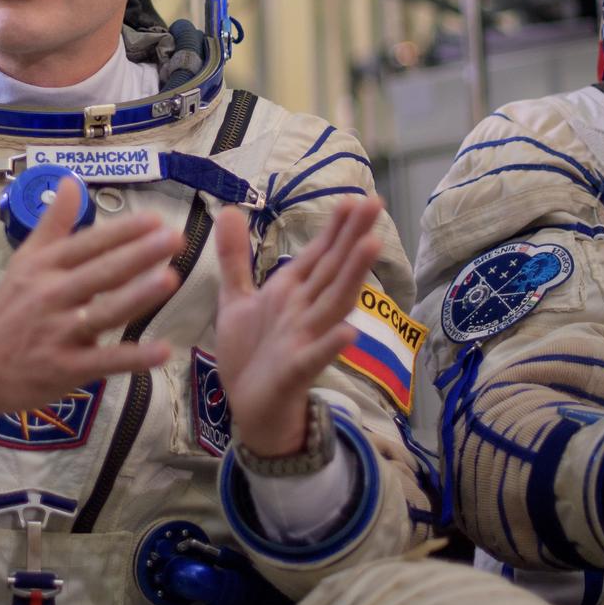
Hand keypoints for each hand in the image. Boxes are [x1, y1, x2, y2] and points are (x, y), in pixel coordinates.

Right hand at [0, 176, 184, 436]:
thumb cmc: (9, 310)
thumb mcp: (25, 261)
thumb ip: (54, 224)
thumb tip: (72, 181)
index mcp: (44, 267)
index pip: (87, 244)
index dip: (122, 231)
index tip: (156, 218)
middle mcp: (51, 295)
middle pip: (100, 272)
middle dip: (138, 254)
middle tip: (174, 238)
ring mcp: (58, 334)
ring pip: (103, 312)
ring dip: (137, 296)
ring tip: (171, 279)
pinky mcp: (65, 369)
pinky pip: (104, 362)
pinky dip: (133, 358)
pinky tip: (163, 351)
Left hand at [214, 196, 382, 457]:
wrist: (248, 407)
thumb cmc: (251, 352)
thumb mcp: (237, 297)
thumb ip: (235, 256)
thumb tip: (229, 208)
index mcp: (291, 292)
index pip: (318, 254)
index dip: (335, 227)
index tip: (355, 197)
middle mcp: (304, 310)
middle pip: (332, 269)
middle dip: (352, 237)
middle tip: (375, 203)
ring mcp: (304, 339)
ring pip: (332, 303)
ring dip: (351, 276)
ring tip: (370, 246)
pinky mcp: (295, 370)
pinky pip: (316, 356)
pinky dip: (331, 344)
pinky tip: (350, 332)